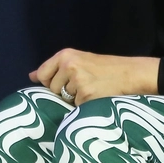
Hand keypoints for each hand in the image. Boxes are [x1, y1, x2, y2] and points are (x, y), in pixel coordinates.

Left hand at [30, 48, 159, 104]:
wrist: (132, 74)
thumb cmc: (106, 68)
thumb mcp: (80, 60)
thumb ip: (55, 68)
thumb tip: (31, 76)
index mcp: (65, 55)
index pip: (41, 74)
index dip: (49, 82)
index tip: (63, 83)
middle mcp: (69, 65)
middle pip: (51, 89)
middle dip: (63, 92)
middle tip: (84, 85)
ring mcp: (77, 81)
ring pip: (64, 100)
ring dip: (75, 100)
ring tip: (92, 90)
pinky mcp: (86, 95)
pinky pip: (76, 108)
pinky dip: (85, 106)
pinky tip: (97, 97)